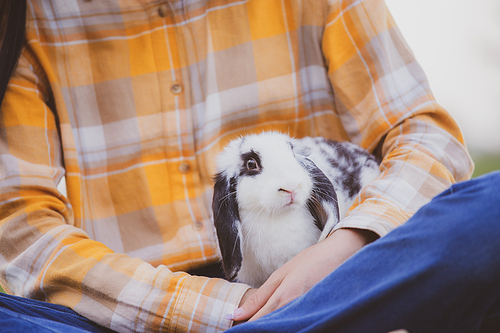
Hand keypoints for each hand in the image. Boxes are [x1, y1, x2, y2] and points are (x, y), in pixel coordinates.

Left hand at [232, 228, 377, 321]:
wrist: (343, 252)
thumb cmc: (311, 261)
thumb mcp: (282, 274)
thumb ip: (260, 296)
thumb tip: (236, 314)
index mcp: (283, 296)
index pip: (259, 321)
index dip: (247, 328)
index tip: (235, 329)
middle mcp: (295, 307)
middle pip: (271, 326)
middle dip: (259, 327)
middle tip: (247, 329)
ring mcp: (308, 311)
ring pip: (284, 326)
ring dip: (274, 325)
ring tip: (265, 323)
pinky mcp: (318, 313)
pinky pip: (299, 323)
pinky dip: (289, 323)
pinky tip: (284, 321)